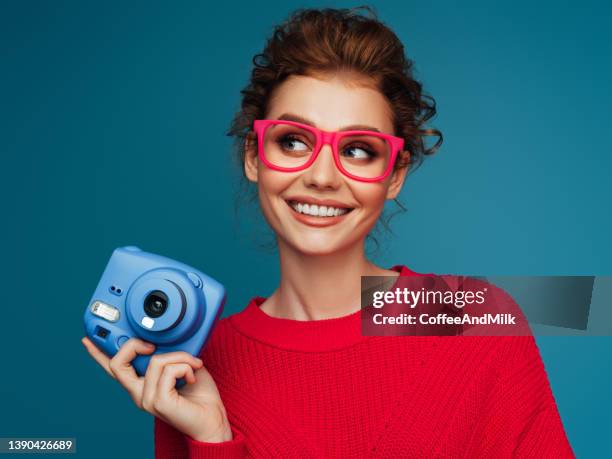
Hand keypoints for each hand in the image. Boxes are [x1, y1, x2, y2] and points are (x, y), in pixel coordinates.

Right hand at [81, 336, 231, 442]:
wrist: (213, 419)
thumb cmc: (200, 394)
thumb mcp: (182, 365)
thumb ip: (168, 354)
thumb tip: (164, 339)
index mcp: (141, 384)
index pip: (114, 368)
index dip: (98, 354)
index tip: (88, 339)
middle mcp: (138, 393)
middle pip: (118, 364)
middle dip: (133, 345)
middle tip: (152, 344)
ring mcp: (146, 399)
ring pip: (154, 361)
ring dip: (180, 356)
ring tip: (193, 365)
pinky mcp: (157, 402)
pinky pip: (168, 371)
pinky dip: (185, 367)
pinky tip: (192, 376)